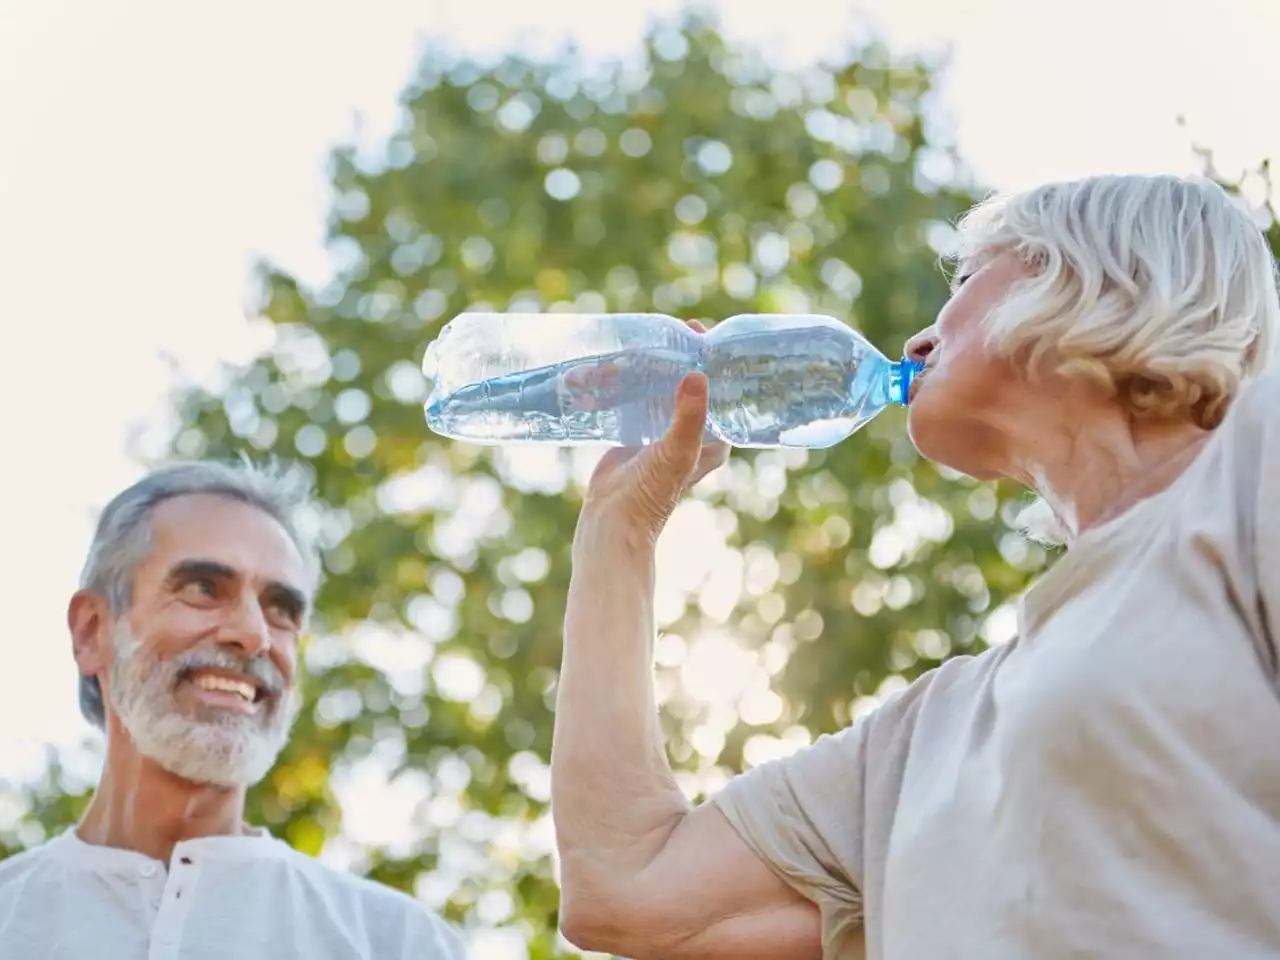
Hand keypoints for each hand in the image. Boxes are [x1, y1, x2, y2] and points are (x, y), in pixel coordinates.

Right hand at [577, 321, 729, 549]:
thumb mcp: (677, 452)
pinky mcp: (636, 432)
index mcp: (714, 437)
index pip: (720, 388)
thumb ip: (688, 416)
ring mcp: (662, 430)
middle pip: (689, 383)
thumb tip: (698, 375)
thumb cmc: (651, 492)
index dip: (712, 359)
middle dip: (676, 357)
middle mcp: (692, 431)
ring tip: (636, 344)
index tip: (697, 332)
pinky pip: (635, 398)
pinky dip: (624, 383)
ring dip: (648, 368)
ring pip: (660, 388)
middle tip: (664, 331)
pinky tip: (613, 365)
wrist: (613, 519)